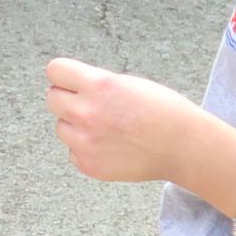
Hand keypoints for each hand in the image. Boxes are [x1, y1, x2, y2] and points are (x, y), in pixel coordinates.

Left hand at [44, 57, 210, 186]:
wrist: (183, 147)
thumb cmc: (161, 110)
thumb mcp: (126, 83)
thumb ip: (93, 83)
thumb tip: (65, 86)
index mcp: (99, 85)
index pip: (54, 70)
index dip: (65, 75)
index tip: (73, 81)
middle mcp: (87, 113)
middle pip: (52, 97)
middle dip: (68, 98)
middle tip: (92, 104)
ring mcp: (86, 142)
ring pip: (61, 126)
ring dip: (76, 125)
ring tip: (107, 127)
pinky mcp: (89, 165)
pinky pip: (73, 151)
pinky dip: (86, 148)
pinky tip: (111, 146)